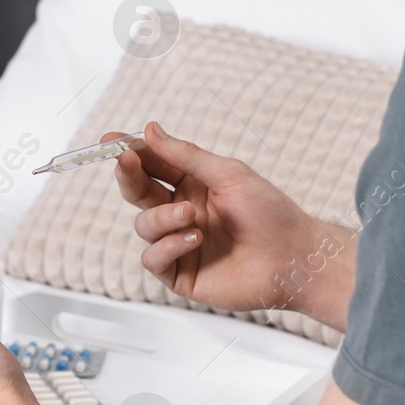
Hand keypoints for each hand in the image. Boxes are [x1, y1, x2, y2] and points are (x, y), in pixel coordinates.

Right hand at [111, 121, 355, 328]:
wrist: (293, 259)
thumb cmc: (270, 213)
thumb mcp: (228, 174)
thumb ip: (185, 155)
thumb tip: (151, 130)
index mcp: (192, 186)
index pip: (152, 165)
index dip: (131, 153)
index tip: (111, 139)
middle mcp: (181, 213)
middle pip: (139, 193)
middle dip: (130, 176)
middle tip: (127, 163)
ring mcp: (178, 244)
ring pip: (144, 226)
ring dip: (162, 218)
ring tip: (191, 217)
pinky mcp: (179, 274)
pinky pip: (153, 258)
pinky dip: (168, 246)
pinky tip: (194, 240)